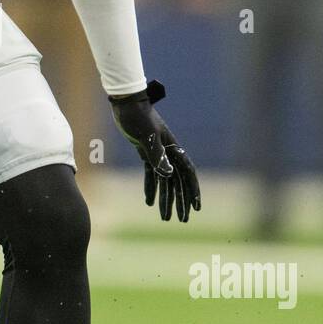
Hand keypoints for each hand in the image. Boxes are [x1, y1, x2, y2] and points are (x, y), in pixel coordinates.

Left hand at [109, 79, 200, 222]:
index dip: (192, 191)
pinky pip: (151, 174)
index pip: (187, 173)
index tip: (196, 207)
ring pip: (164, 181)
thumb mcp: (146, 136)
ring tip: (165, 218)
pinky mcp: (145, 151)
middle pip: (177, 182)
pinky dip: (151, 188)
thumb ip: (156, 155)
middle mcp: (168, 152)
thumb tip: (167, 176)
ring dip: (166, 199)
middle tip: (181, 221)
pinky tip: (148, 202)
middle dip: (180, 202)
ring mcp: (158, 152)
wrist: (126, 103)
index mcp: (172, 148)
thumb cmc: (137, 116)